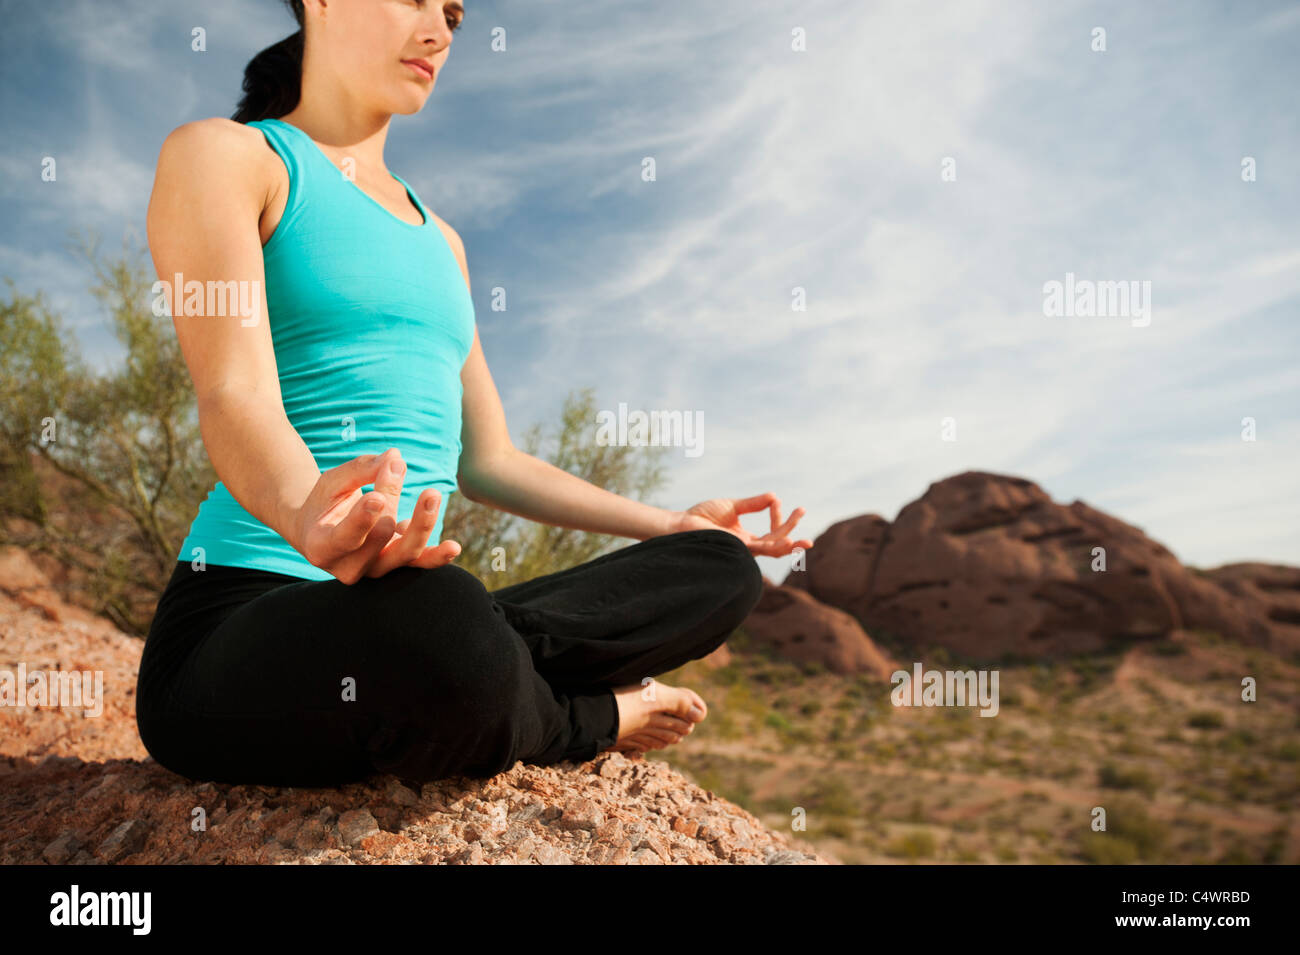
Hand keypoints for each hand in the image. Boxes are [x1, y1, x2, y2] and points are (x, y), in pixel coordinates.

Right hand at [293, 447, 461, 584]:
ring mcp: (375, 570)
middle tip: (397, 469)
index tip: (377, 498)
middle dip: (391, 499)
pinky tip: (453, 546)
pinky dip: (438, 555)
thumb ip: (362, 470)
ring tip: (432, 495)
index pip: (345, 537)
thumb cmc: (325, 502)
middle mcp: (349, 567)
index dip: (363, 519)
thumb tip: (396, 459)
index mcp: (323, 547)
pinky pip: (421, 562)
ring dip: (422, 524)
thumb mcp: (333, 482)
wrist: (323, 531)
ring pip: (405, 553)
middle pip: (379, 538)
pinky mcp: (397, 564)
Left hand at [668, 493, 813, 556]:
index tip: (776, 502)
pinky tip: (786, 543)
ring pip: (771, 551)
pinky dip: (774, 546)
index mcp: (748, 539)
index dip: (779, 518)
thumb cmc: (703, 516)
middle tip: (803, 512)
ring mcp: (742, 549)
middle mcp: (747, 547)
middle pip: (777, 543)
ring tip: (804, 542)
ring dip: (788, 546)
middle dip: (792, 532)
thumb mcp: (733, 506)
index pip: (772, 533)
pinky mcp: (736, 548)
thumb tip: (774, 496)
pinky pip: (759, 549)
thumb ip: (753, 504)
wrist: (682, 523)